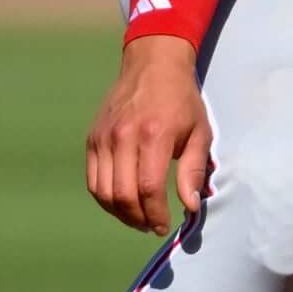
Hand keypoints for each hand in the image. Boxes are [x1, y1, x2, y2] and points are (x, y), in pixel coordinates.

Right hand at [85, 35, 210, 234]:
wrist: (153, 65)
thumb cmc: (182, 100)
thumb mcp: (200, 132)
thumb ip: (194, 170)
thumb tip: (191, 206)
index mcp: (154, 135)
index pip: (148, 188)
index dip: (156, 214)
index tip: (165, 226)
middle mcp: (123, 136)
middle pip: (122, 194)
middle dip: (139, 218)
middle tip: (153, 226)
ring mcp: (103, 137)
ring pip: (102, 191)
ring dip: (120, 213)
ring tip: (138, 218)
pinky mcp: (92, 139)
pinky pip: (92, 179)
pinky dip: (105, 198)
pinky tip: (122, 203)